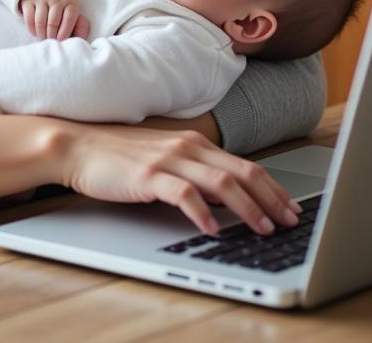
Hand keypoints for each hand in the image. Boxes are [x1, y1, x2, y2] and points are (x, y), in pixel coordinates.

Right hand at [18, 0, 88, 39]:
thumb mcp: (74, 11)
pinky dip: (32, 29)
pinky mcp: (29, 2)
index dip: (65, 32)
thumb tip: (80, 38)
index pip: (69, 18)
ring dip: (41, 34)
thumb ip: (80, 25)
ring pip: (40, 22)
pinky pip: (29, 19)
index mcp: (70, 1)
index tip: (61, 40)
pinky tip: (36, 32)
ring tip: (44, 38)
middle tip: (52, 41)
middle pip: (53, 22)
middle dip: (52, 36)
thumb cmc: (63, 6)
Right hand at [57, 123, 302, 236]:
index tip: (291, 207)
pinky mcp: (148, 175)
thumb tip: (227, 197)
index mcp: (195, 143)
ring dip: (247, 207)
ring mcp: (169, 159)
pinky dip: (202, 212)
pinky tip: (213, 228)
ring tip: (262, 228)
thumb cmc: (122, 156)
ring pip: (220, 182)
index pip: (245, 165)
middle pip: (242, 172)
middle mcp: (188, 147)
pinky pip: (183, 193)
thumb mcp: (167, 160)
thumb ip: (196, 173)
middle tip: (289, 221)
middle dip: (271, 199)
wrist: (81, 147)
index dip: (273, 188)